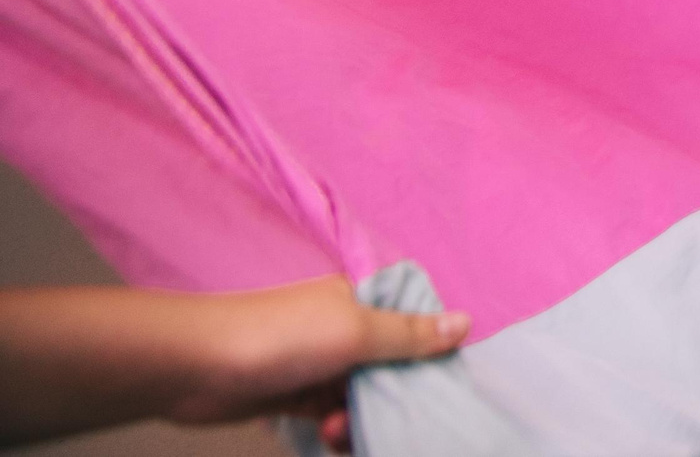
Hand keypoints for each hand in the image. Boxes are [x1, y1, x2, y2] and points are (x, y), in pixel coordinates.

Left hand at [173, 278, 465, 451]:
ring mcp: (317, 363)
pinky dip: (338, 427)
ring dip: (361, 416)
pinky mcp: (294, 394)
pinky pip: (332, 412)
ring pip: (361, 393)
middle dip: (393, 395)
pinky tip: (332, 437)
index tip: (442, 383)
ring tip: (342, 431)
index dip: (430, 353)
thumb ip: (410, 335)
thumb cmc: (280, 338)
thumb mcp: (355, 333)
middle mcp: (342, 328)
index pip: (412, 323)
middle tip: (394, 418)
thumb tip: (467, 322)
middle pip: (390, 364)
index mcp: (359, 300)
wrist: (195, 367)